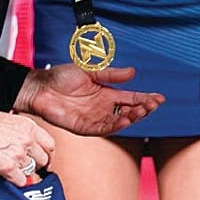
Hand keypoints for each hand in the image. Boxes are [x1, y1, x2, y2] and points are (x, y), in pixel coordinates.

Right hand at [0, 101, 55, 185]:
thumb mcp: (10, 121)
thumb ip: (22, 133)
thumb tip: (27, 145)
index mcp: (29, 127)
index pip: (50, 145)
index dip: (47, 155)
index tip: (45, 160)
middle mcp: (27, 140)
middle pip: (43, 160)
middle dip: (37, 166)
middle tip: (30, 169)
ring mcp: (19, 155)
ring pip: (32, 172)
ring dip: (25, 174)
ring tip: (15, 171)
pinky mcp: (8, 167)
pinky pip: (22, 181)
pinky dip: (16, 181)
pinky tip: (8, 177)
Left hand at [20, 65, 163, 136]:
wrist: (40, 87)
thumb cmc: (60, 77)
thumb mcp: (89, 71)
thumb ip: (111, 74)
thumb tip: (132, 72)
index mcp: (106, 93)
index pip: (131, 98)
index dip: (145, 98)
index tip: (159, 98)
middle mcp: (103, 107)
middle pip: (128, 111)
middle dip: (142, 108)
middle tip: (152, 105)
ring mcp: (94, 118)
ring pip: (119, 121)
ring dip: (132, 117)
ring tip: (141, 111)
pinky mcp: (84, 127)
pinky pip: (103, 129)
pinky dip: (115, 125)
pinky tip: (125, 119)